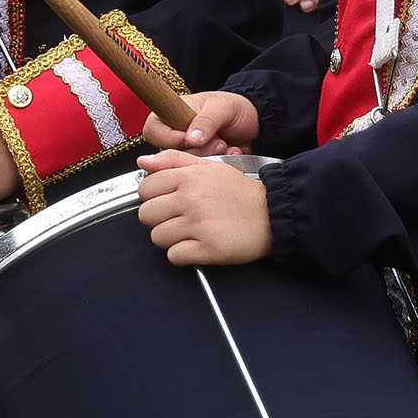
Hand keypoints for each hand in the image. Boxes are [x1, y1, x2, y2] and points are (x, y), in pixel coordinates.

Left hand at [136, 151, 272, 267]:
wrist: (273, 213)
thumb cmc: (242, 193)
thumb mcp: (210, 166)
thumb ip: (174, 160)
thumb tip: (143, 162)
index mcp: (189, 177)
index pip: (145, 188)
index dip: (153, 197)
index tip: (166, 202)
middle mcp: (191, 199)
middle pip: (147, 215)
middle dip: (159, 219)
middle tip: (178, 219)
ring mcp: (199, 225)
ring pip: (157, 237)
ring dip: (170, 238)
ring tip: (190, 232)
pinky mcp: (208, 248)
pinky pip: (174, 256)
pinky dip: (182, 255)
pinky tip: (197, 245)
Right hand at [138, 89, 257, 155]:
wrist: (256, 122)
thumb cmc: (235, 108)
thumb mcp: (221, 107)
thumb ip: (206, 121)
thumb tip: (190, 138)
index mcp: (171, 114)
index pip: (154, 130)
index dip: (170, 138)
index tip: (190, 139)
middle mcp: (176, 134)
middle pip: (169, 153)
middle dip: (197, 150)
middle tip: (218, 141)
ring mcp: (188, 152)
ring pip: (186, 166)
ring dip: (210, 157)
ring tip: (226, 144)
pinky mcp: (200, 166)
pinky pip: (201, 173)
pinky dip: (219, 164)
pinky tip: (231, 152)